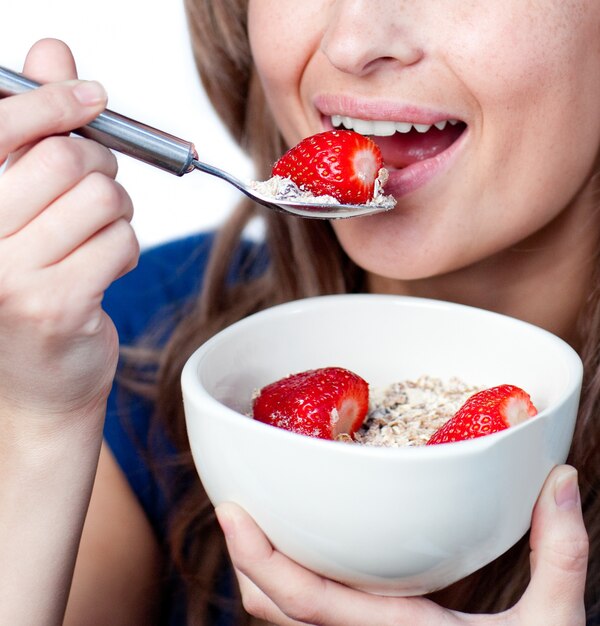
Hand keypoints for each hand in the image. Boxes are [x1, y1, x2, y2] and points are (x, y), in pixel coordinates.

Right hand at [0, 39, 137, 426]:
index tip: (90, 95)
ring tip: (101, 237)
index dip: (53, 100)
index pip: (2, 127)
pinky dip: (125, 249)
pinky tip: (104, 270)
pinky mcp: (55, 304)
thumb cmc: (33, 284)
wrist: (39, 380)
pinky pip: (121, 241)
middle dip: (101, 168)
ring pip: (103, 199)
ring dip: (118, 214)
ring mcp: (8, 275)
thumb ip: (35, 131)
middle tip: (99, 193)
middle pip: (66, 159)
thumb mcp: (23, 203)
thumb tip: (53, 54)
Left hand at [216, 464, 587, 625]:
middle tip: (239, 502)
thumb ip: (560, 554)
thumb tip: (561, 478)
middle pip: (271, 608)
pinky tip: (303, 550)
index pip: (305, 599)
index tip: (230, 510)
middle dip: (246, 558)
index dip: (259, 557)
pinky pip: (304, 618)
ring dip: (261, 570)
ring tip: (260, 518)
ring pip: (280, 617)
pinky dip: (288, 585)